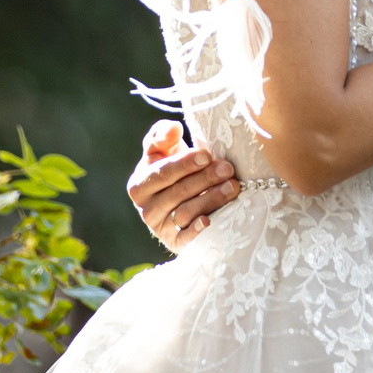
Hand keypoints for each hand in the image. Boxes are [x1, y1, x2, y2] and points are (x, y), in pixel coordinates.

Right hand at [127, 120, 236, 252]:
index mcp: (139, 185)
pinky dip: (196, 230)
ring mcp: (161, 229)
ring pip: (185, 213)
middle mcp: (146, 209)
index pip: (162, 173)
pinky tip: (210, 220)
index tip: (206, 155)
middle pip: (177, 193)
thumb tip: (173, 128)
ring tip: (232, 187)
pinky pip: (185, 239)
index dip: (184, 164)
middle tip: (228, 169)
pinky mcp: (175, 244)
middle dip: (204, 179)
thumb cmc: (174, 169)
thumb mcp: (164, 150)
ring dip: (210, 199)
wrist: (183, 200)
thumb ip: (162, 135)